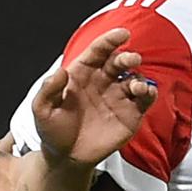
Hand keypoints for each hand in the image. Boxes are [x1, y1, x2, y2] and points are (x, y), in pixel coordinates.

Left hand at [32, 28, 156, 165]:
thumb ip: (48, 90)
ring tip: (136, 86)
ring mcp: (118, 97)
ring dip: (139, 78)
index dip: (109, 41)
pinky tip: (146, 92)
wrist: (65, 157)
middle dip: (126, 57)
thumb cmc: (52, 129)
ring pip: (135, 79)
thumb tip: (61, 71)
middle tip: (130, 59)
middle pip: (119, 62)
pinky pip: (145, 100)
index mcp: (81, 73)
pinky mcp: (130, 114)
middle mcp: (102, 81)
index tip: (121, 33)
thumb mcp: (42, 109)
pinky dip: (149, 93)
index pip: (98, 52)